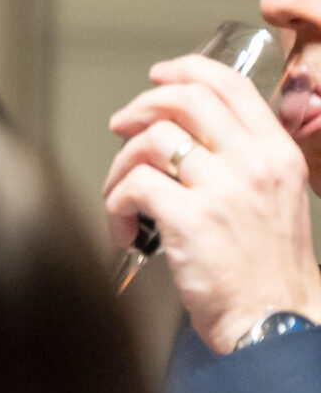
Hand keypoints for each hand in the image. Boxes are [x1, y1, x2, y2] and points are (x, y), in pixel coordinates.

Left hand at [104, 54, 320, 350]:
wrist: (275, 321)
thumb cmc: (266, 269)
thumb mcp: (275, 198)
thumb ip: (243, 161)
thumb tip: (188, 135)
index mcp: (277, 153)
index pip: (230, 85)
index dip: (184, 70)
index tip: (156, 77)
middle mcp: (253, 163)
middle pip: (184, 100)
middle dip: (140, 107)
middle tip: (120, 127)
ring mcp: (222, 189)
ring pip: (150, 141)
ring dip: (121, 166)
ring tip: (123, 199)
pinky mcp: (190, 218)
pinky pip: (133, 186)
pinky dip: (116, 206)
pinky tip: (127, 231)